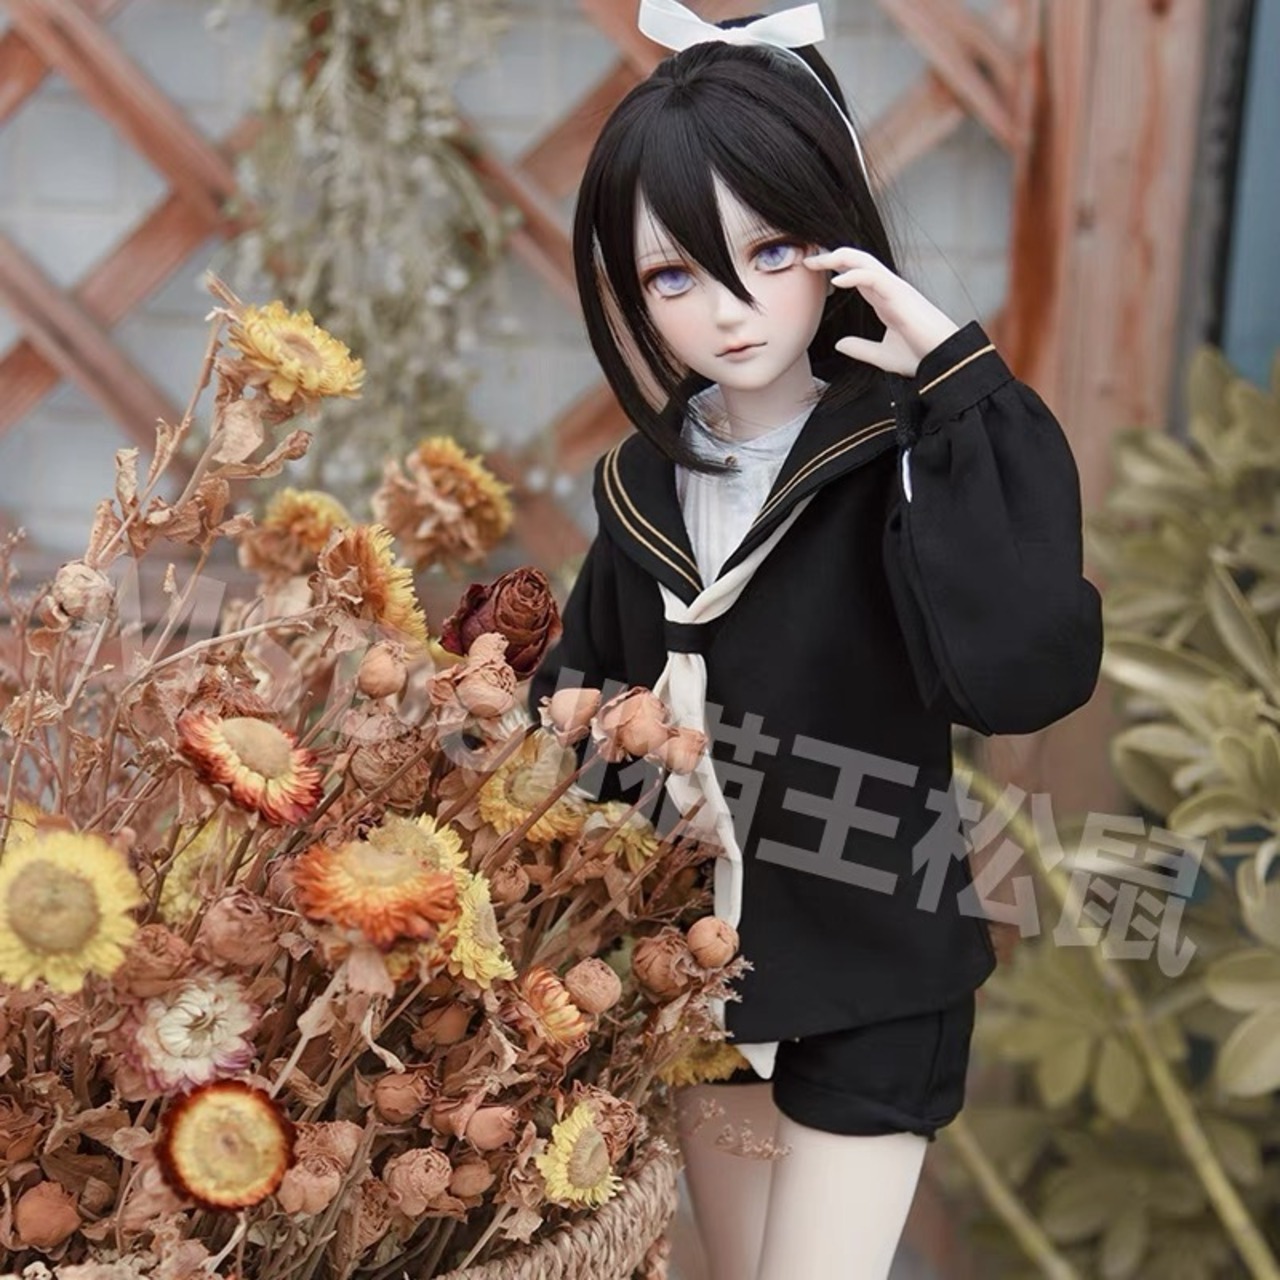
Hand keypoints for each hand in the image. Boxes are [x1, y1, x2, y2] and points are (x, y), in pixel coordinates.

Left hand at [804, 249, 959, 375]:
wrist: (943, 362)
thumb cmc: (920, 357)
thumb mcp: (881, 356)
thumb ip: (860, 348)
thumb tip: (839, 344)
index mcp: (884, 300)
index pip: (856, 275)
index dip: (835, 270)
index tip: (813, 272)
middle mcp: (888, 289)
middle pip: (857, 261)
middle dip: (832, 257)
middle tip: (808, 259)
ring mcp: (895, 289)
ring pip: (864, 261)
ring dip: (838, 258)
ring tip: (816, 261)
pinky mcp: (900, 295)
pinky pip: (874, 277)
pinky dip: (854, 275)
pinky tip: (837, 281)